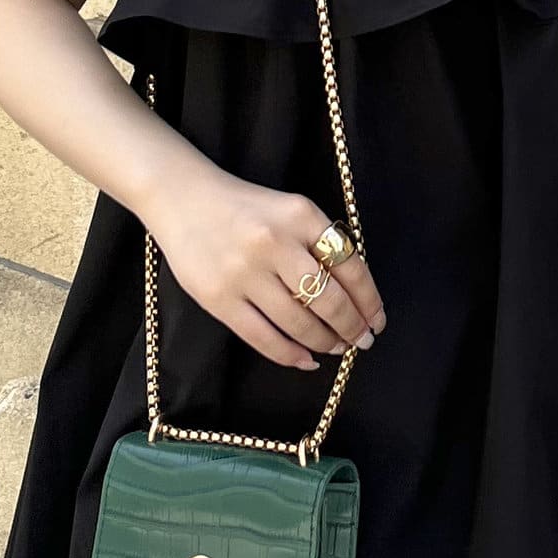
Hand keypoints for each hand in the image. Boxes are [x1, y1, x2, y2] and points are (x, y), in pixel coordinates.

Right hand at [146, 162, 385, 369]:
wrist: (181, 197)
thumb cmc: (244, 208)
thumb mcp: (290, 211)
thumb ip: (319, 244)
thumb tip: (354, 297)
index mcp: (301, 216)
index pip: (351, 267)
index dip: (369, 301)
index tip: (376, 320)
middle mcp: (275, 243)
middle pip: (329, 300)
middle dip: (352, 327)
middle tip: (362, 341)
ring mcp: (244, 273)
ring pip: (299, 323)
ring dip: (325, 342)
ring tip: (336, 347)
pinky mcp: (218, 298)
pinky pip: (263, 338)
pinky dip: (290, 355)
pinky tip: (306, 360)